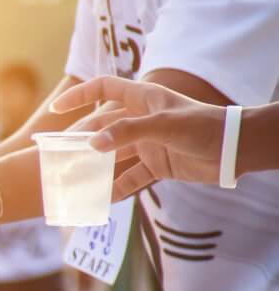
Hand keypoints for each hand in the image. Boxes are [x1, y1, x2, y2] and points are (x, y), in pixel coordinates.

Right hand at [51, 76, 225, 198]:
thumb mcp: (164, 125)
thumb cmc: (202, 127)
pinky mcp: (157, 165)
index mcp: (142, 99)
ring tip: (74, 181)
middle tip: (59, 157)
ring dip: (95, 168)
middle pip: (102, 128)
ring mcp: (148, 144)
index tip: (57, 110)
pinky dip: (117, 189)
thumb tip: (92, 145)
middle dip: (80, 142)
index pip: (104, 89)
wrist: (235, 150)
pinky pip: (131, 178)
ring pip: (113, 156)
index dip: (79, 96)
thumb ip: (127, 133)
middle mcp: (141, 120)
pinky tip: (103, 200)